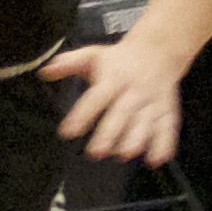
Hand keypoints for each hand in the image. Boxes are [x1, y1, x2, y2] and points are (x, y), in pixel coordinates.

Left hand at [39, 35, 184, 162]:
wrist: (158, 50)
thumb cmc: (118, 60)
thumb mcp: (92, 55)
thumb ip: (68, 64)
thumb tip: (44, 72)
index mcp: (113, 77)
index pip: (96, 97)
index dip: (82, 114)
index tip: (68, 132)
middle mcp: (133, 91)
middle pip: (121, 113)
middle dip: (110, 133)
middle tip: (95, 152)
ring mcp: (152, 101)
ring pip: (145, 122)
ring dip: (136, 138)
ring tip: (124, 154)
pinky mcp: (167, 110)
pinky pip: (168, 127)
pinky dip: (164, 144)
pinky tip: (156, 159)